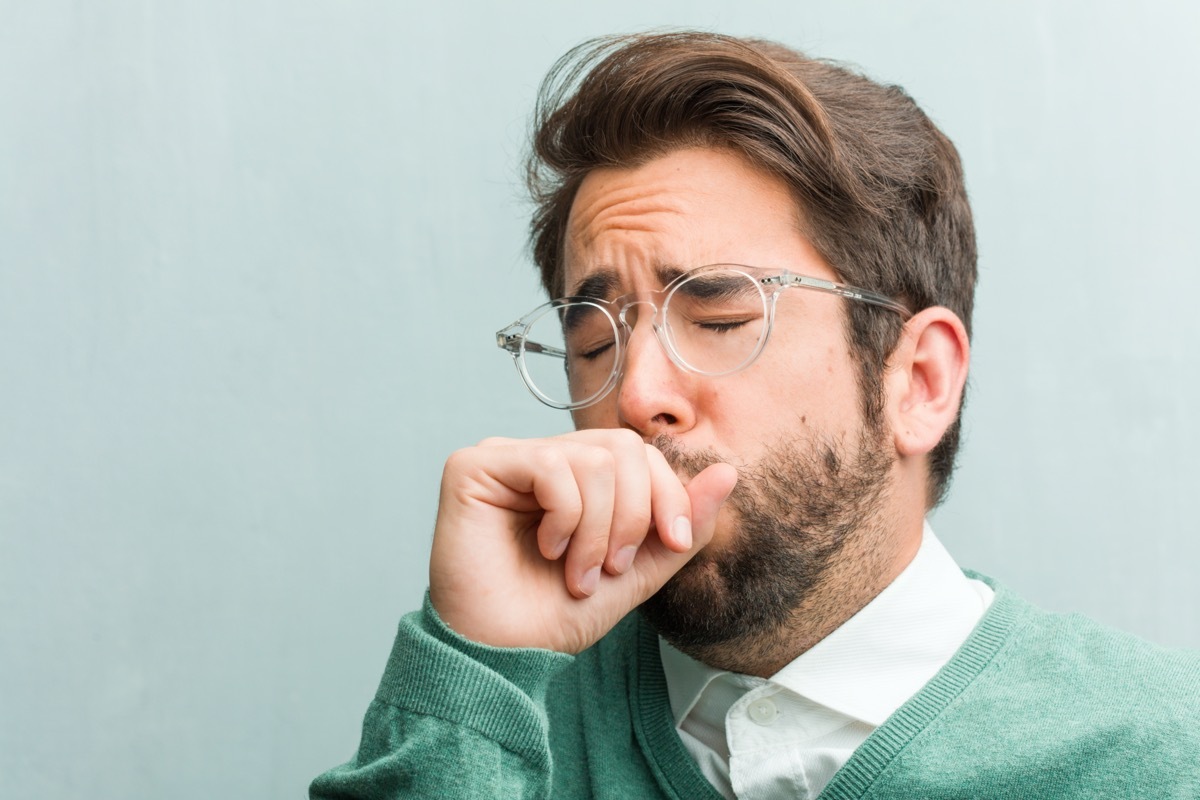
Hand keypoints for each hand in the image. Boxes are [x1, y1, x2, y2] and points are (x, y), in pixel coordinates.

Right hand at [428, 429, 736, 653]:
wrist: (505, 655)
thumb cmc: (557, 615)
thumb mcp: (639, 570)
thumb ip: (682, 525)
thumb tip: (729, 473)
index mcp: (574, 474)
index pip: (639, 453)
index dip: (667, 495)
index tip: (673, 544)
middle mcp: (538, 457)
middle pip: (622, 448)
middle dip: (635, 515)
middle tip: (613, 569)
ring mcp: (504, 457)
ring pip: (592, 460)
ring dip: (598, 531)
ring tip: (576, 573)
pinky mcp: (472, 467)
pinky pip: (549, 466)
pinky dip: (564, 517)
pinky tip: (545, 549)